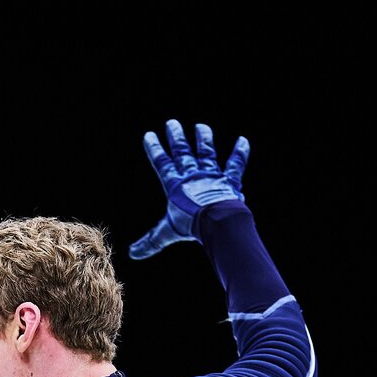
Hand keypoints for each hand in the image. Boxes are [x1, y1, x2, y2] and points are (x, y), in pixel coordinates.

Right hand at [129, 120, 247, 260]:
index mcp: (175, 185)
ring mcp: (212, 176)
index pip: (162, 163)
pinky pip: (236, 164)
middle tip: (172, 123)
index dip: (155, 149)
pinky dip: (240, 153)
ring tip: (201, 126)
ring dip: (204, 139)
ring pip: (206, 153)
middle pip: (183, 152)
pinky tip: (243, 140)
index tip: (149, 135)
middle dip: (176, 137)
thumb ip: (150, 241)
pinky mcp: (229, 180)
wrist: (216, 221)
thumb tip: (132, 254)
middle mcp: (192, 175)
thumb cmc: (190, 226)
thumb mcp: (166, 233)